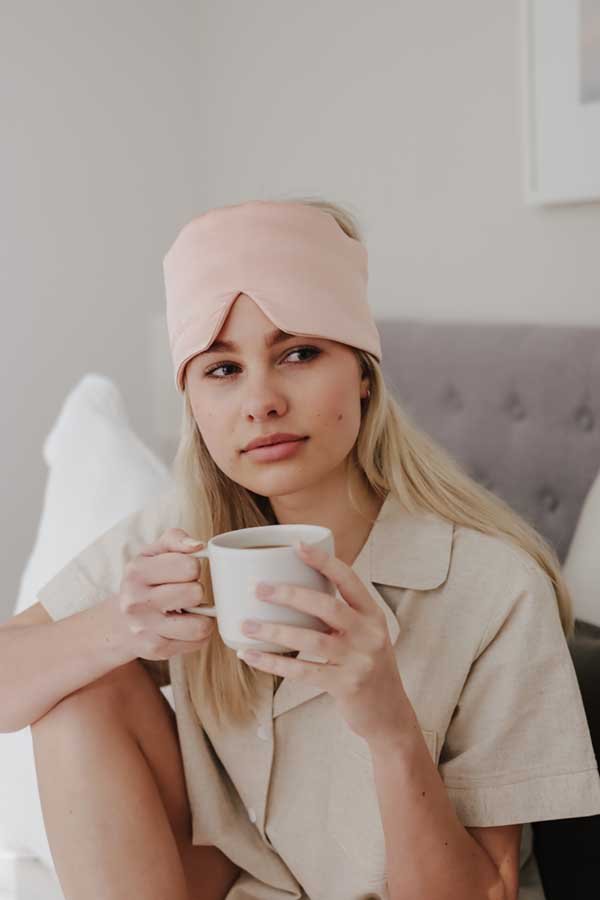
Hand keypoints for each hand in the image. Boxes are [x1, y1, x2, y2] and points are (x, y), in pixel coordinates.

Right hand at [108, 528, 215, 661]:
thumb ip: (176, 539)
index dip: (193, 567)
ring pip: (200, 625)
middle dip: (196, 590)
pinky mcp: (156, 650)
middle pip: (195, 593)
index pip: (189, 565)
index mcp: (136, 572)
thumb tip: (198, 546)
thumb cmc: (145, 581)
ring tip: (191, 610)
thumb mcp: (153, 553)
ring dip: (203, 616)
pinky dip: (197, 633)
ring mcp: (145, 629)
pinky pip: (198, 641)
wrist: (119, 622)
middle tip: (185, 592)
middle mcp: (136, 602)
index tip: (183, 572)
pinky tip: (185, 625)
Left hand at [238, 541, 407, 744]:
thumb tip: (295, 588)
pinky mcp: (345, 685)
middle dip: (290, 594)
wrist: (388, 713)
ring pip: (311, 640)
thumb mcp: (364, 635)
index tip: (298, 546)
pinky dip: (273, 663)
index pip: (349, 580)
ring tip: (246, 625)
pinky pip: (302, 672)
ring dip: (274, 631)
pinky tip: (251, 655)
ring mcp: (359, 661)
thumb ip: (340, 615)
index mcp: (373, 615)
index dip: (323, 561)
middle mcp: (369, 634)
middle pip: (327, 606)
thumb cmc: (367, 666)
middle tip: (258, 588)